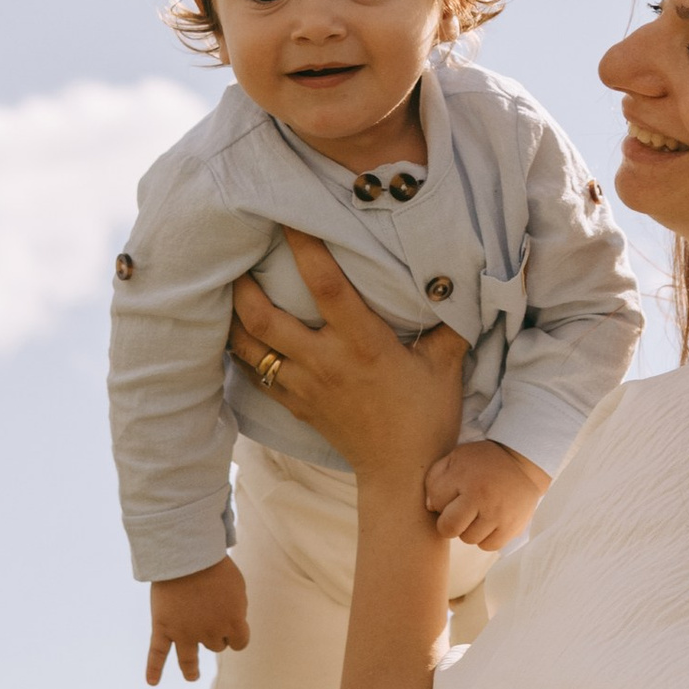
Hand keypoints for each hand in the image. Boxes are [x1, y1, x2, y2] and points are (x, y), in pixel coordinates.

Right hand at [146, 556, 248, 686]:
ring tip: (192, 674)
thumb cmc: (215, 566)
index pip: (239, 643)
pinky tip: (152, 682)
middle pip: (216, 645)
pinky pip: (156, 654)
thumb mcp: (237, 587)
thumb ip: (236, 609)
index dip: (235, 635)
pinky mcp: (163, 628)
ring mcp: (185, 633)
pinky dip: (153, 669)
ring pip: (190, 659)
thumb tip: (232, 624)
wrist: (187, 554)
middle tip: (207, 615)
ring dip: (192, 669)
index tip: (230, 625)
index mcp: (234, 622)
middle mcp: (210, 633)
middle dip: (214, 634)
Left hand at [229, 232, 465, 482]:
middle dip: (243, 285)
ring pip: (250, 347)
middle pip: (265, 318)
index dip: (305, 247)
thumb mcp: (444, 365)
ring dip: (232, 318)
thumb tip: (462, 278)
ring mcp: (305, 386)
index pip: (326, 286)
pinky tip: (237, 333)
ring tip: (226, 288)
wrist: (402, 473)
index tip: (287, 215)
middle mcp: (326, 362)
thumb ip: (448, 320)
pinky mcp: (296, 405)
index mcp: (363, 344)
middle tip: (236, 254)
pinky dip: (241, 351)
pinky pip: (255, 375)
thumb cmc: (427, 416)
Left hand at [421, 439, 550, 551]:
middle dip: (449, 521)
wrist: (523, 462)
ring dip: (469, 529)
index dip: (439, 500)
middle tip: (460, 511)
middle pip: (450, 528)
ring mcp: (500, 516)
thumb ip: (435, 479)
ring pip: (469, 539)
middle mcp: (484, 499)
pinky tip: (488, 523)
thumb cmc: (484, 461)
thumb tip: (430, 507)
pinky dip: (485, 538)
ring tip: (477, 514)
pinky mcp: (513, 527)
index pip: (436, 503)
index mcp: (468, 479)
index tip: (450, 494)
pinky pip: (489, 546)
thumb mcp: (456, 457)